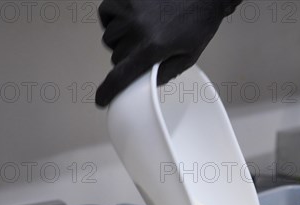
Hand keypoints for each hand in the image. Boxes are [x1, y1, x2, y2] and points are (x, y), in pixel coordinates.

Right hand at [96, 0, 240, 106]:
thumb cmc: (198, 22)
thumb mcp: (188, 57)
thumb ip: (165, 73)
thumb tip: (144, 84)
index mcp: (154, 47)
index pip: (122, 75)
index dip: (109, 90)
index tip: (101, 100)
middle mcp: (138, 28)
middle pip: (116, 57)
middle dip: (128, 59)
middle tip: (145, 51)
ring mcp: (129, 10)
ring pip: (109, 38)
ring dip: (120, 40)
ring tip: (141, 33)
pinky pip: (105, 14)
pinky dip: (112, 20)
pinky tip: (129, 20)